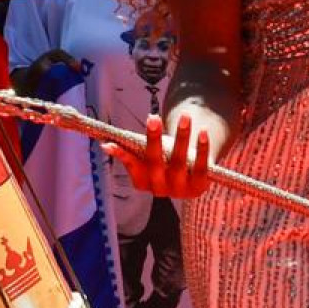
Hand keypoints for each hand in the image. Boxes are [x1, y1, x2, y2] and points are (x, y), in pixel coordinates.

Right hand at [102, 109, 216, 198]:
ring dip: (181, 137)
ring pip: (178, 162)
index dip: (122, 154)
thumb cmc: (165, 161)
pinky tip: (202, 132)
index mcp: (142, 183)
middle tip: (153, 118)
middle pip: (155, 162)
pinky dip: (202, 149)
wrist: (193, 176)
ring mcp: (179, 190)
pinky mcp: (199, 187)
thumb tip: (105, 144)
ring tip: (185, 117)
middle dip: (153, 139)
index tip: (111, 142)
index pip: (132, 165)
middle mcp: (159, 190)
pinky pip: (200, 167)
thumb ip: (131, 152)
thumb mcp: (149, 158)